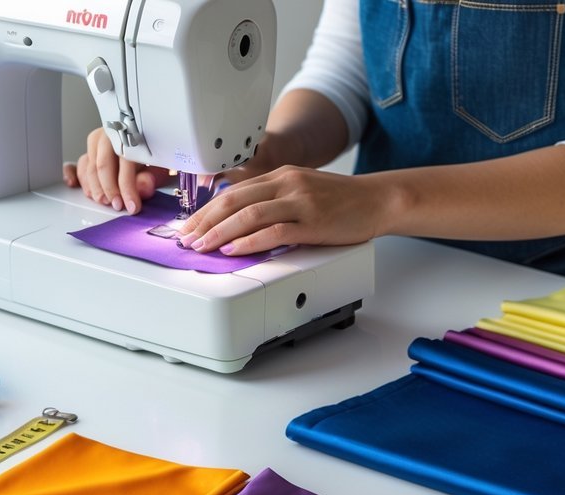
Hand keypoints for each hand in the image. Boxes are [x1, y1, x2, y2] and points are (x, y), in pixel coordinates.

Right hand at [63, 128, 169, 213]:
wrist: (143, 149)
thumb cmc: (149, 159)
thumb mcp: (157, 167)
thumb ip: (151, 178)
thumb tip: (143, 187)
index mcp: (128, 136)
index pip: (125, 162)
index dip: (128, 188)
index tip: (132, 206)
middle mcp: (108, 137)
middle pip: (102, 166)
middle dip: (109, 190)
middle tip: (117, 206)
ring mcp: (94, 146)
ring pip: (88, 169)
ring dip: (95, 189)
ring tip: (105, 201)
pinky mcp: (86, 155)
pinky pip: (74, 166)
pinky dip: (72, 176)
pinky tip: (74, 184)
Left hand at [178, 166, 392, 254]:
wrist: (377, 199)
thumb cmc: (339, 201)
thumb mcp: (299, 191)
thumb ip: (271, 200)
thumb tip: (236, 221)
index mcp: (280, 175)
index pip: (232, 191)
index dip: (206, 210)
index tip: (189, 226)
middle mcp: (286, 184)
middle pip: (234, 200)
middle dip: (205, 221)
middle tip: (187, 239)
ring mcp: (299, 202)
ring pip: (249, 214)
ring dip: (220, 232)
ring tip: (203, 246)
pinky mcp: (313, 222)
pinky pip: (275, 231)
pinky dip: (251, 241)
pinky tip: (235, 249)